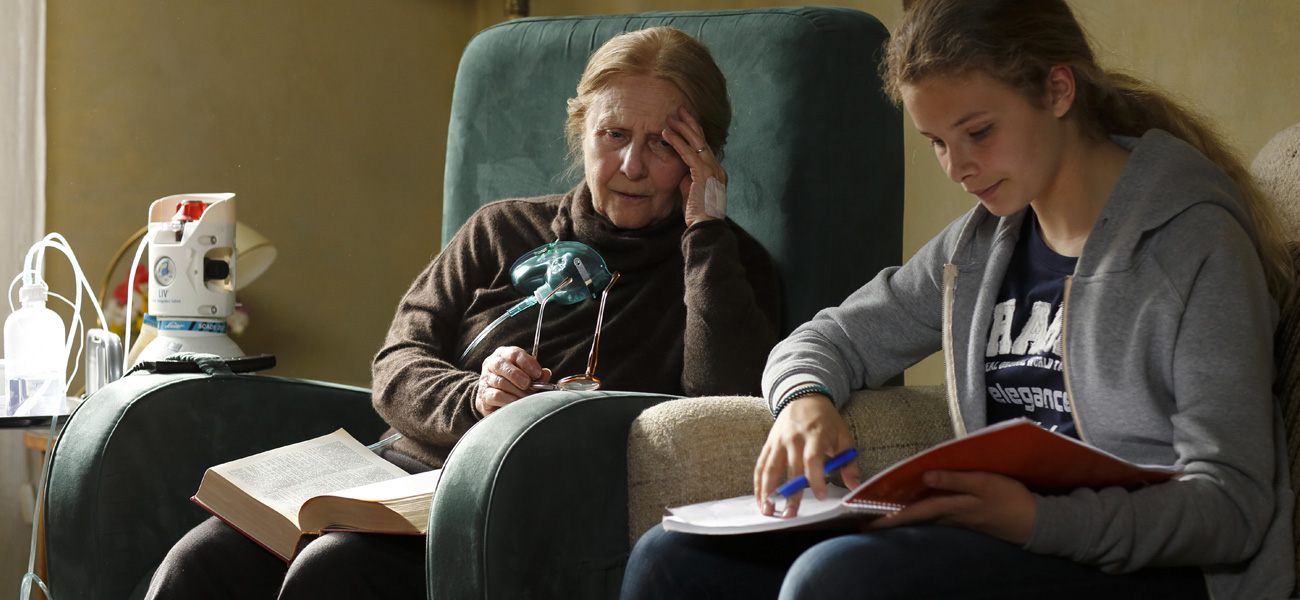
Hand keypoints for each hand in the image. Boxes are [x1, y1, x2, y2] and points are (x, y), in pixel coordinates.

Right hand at [475, 346, 550, 416]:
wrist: (494, 400)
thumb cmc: (514, 384)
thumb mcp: (527, 376)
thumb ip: (537, 375)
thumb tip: (546, 373)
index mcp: (504, 355)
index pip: (514, 354)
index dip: (527, 362)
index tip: (538, 373)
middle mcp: (492, 364)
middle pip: (502, 365)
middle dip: (517, 375)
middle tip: (528, 384)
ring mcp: (486, 379)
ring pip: (500, 381)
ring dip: (516, 390)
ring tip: (526, 397)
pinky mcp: (484, 395)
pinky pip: (495, 395)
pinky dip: (508, 399)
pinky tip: (516, 402)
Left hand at [663, 106, 726, 226]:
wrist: (706, 228)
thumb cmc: (698, 215)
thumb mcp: (692, 193)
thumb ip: (688, 179)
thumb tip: (681, 170)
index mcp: (716, 172)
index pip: (704, 147)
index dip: (694, 133)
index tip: (684, 121)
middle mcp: (717, 168)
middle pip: (702, 139)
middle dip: (690, 123)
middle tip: (679, 110)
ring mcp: (712, 169)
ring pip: (696, 142)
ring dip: (682, 128)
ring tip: (670, 118)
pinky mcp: (704, 173)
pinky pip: (688, 152)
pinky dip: (676, 141)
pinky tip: (666, 133)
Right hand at [753, 395, 860, 517]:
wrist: (804, 397)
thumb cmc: (827, 421)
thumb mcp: (844, 437)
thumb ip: (849, 463)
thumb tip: (855, 486)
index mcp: (816, 434)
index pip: (813, 459)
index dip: (815, 479)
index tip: (821, 496)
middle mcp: (794, 438)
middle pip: (791, 468)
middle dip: (790, 493)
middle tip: (790, 514)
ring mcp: (779, 440)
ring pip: (770, 468)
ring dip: (768, 491)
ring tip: (768, 511)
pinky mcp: (769, 443)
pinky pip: (761, 464)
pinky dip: (758, 483)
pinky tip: (760, 498)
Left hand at [871, 470, 1036, 544]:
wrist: (1036, 522)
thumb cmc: (1010, 499)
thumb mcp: (983, 483)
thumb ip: (953, 480)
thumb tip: (924, 477)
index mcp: (952, 508)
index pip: (915, 512)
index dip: (892, 517)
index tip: (869, 523)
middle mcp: (951, 517)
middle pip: (916, 519)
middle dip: (893, 521)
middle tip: (869, 525)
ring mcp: (960, 521)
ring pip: (926, 519)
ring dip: (906, 518)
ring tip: (887, 516)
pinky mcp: (968, 520)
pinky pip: (938, 517)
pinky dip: (923, 514)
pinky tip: (919, 511)